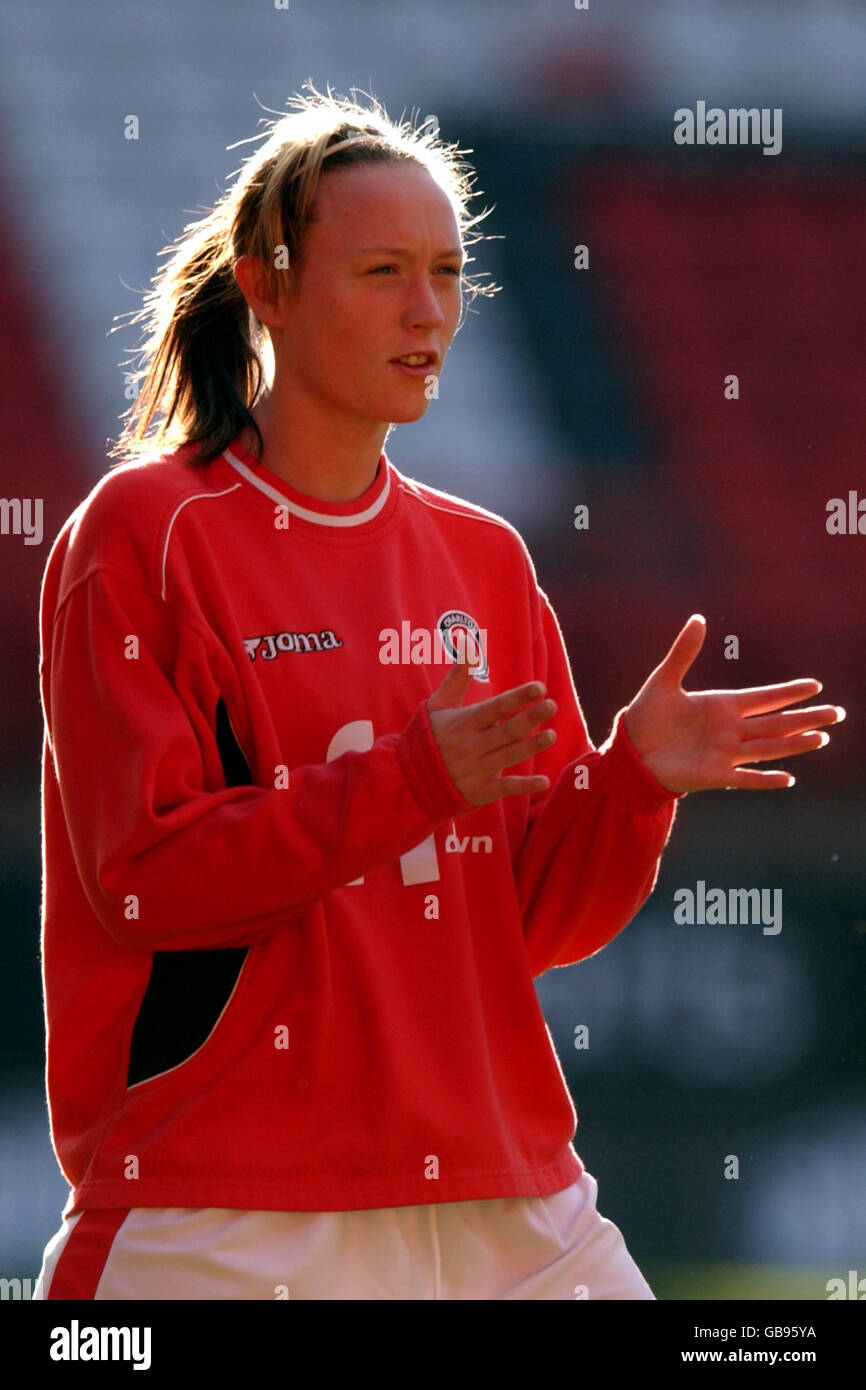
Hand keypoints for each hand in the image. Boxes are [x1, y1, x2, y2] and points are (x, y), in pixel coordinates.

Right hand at [427, 638, 557, 807]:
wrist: (407, 778)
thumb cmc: (427, 736)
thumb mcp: (438, 705)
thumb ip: (457, 678)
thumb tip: (469, 645)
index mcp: (462, 723)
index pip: (494, 708)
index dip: (517, 697)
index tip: (539, 688)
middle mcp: (469, 746)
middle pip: (505, 731)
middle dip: (529, 718)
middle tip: (552, 705)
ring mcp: (474, 770)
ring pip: (507, 757)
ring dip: (531, 747)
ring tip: (552, 735)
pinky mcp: (478, 792)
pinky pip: (504, 788)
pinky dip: (524, 786)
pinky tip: (544, 781)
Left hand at [623, 615, 844, 793]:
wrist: (629, 751)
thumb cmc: (646, 716)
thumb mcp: (664, 680)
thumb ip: (683, 652)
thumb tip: (697, 618)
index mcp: (723, 706)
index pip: (764, 698)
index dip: (788, 692)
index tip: (815, 686)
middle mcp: (730, 730)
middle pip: (776, 723)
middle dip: (806, 717)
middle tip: (837, 713)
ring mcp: (725, 753)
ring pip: (768, 748)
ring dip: (794, 744)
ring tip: (821, 738)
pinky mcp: (713, 775)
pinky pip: (745, 777)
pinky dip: (765, 779)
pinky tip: (788, 778)